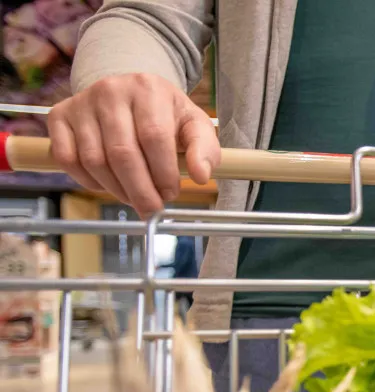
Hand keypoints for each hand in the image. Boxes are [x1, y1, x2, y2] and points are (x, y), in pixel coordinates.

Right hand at [48, 73, 219, 217]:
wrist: (131, 94)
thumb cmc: (166, 116)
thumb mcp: (194, 126)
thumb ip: (205, 150)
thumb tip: (202, 176)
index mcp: (148, 89)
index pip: (154, 137)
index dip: (163, 173)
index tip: (171, 194)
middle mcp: (111, 91)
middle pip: (122, 153)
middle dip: (140, 190)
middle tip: (152, 209)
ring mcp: (81, 103)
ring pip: (94, 160)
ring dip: (117, 190)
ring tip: (135, 198)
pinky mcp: (59, 116)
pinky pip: (68, 160)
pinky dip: (89, 182)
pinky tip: (109, 185)